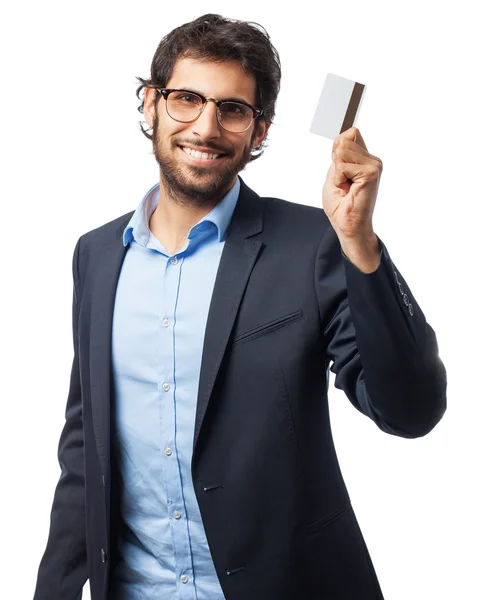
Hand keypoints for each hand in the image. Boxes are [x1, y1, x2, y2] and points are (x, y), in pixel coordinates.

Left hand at [322, 127, 382, 241]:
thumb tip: (341, 137)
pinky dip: (339, 180)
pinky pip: (342, 167)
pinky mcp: (371, 173)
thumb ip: (338, 155)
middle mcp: (372, 160)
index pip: (350, 134)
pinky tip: (348, 191)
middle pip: (343, 141)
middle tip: (343, 184)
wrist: (347, 226)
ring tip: (346, 187)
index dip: (337, 148)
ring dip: (337, 173)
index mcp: (365, 159)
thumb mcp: (334, 174)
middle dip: (335, 164)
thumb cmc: (341, 205)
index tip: (339, 171)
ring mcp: (374, 165)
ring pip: (341, 152)